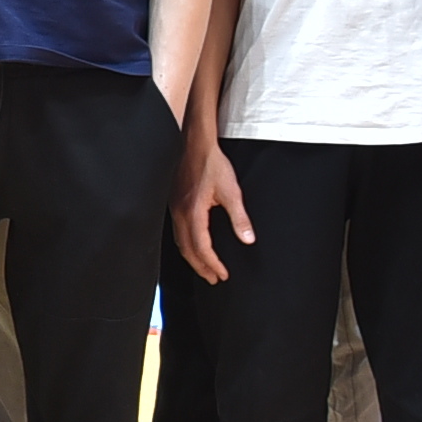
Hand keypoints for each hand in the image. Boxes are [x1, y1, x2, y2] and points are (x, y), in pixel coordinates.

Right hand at [174, 143, 253, 282]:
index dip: (212, 264)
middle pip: (187, 250)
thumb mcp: (231, 190)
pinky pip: (177, 231)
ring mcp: (174, 208)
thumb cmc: (212, 163)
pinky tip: (193, 244)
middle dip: (201, 267)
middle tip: (213, 279)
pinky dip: (186, 244)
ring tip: (204, 267)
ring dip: (192, 258)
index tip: (223, 275)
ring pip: (179, 241)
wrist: (194, 143)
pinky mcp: (173, 202)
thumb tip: (248, 239)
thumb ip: (239, 217)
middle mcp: (180, 214)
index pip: (201, 248)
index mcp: (193, 213)